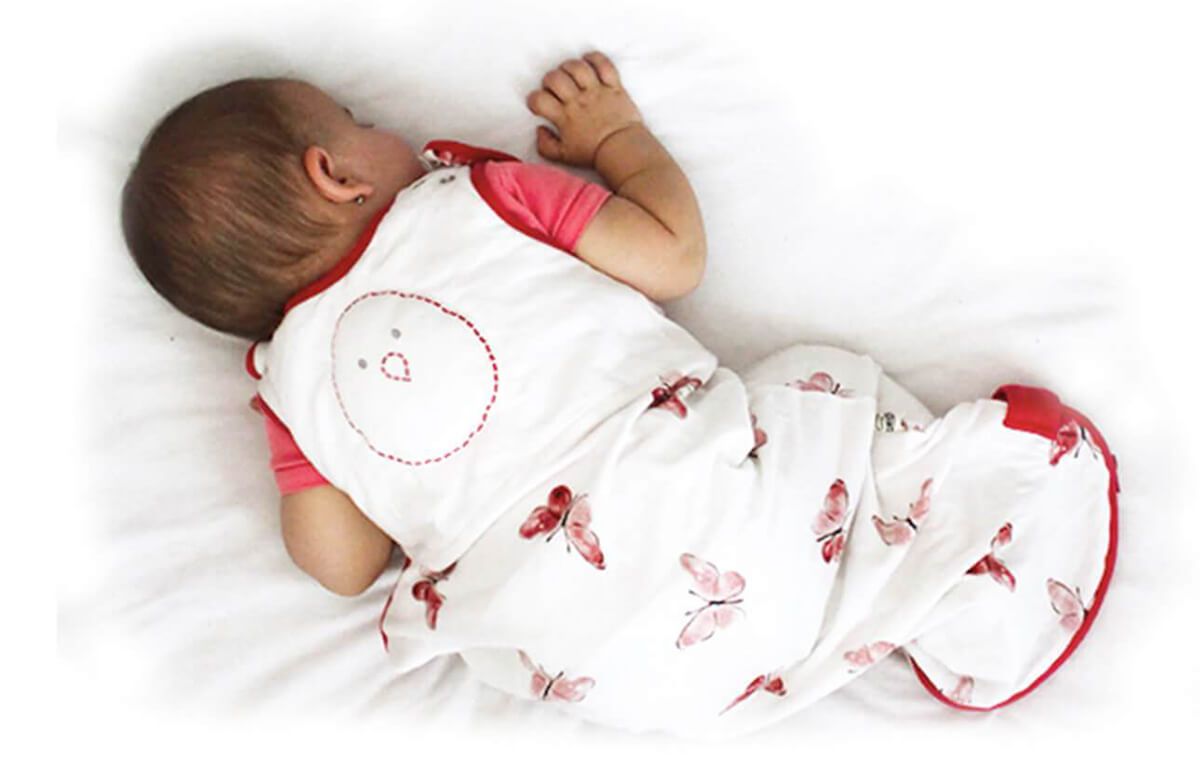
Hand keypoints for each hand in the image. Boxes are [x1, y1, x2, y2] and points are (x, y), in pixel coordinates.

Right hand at [526, 51, 643, 167]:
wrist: (623, 150)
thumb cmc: (594, 153)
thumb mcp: (564, 156)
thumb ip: (545, 145)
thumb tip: (539, 130)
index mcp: (564, 117)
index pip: (539, 100)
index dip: (534, 100)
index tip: (539, 104)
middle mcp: (578, 101)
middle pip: (555, 78)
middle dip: (549, 80)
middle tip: (553, 88)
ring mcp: (596, 91)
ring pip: (577, 67)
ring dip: (569, 66)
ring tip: (569, 74)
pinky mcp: (613, 86)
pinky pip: (604, 64)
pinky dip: (595, 58)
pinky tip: (589, 62)